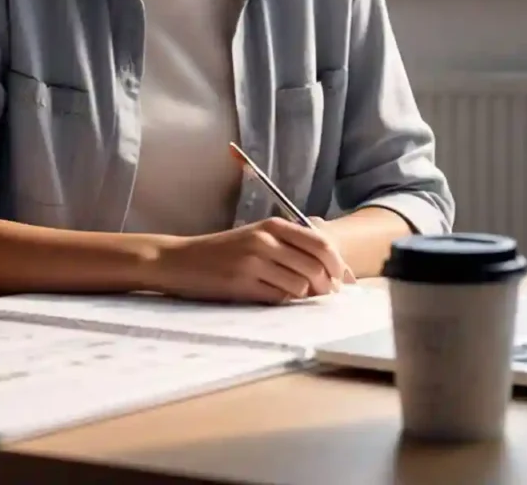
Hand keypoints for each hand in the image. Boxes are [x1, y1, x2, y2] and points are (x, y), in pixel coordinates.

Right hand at [150, 217, 351, 303]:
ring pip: (301, 285)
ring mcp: (254, 262)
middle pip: (316, 267)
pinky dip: (284, 300)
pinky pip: (280, 298)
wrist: (183, 260)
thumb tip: (332, 270)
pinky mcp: (243, 283)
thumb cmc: (224, 250)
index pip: (321, 243)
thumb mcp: (257, 237)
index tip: (343, 280)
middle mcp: (265, 240)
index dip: (339, 265)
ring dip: (305, 295)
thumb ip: (290, 246)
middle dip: (327, 285)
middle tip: (324, 294)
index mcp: (272, 225)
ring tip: (294, 294)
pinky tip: (272, 295)